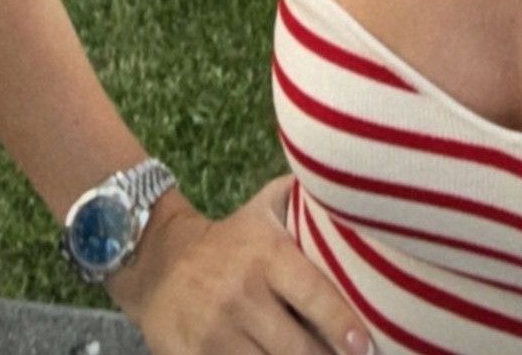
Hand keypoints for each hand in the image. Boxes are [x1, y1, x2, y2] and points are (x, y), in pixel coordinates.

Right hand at [110, 177, 373, 353]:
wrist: (157, 261)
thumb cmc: (228, 239)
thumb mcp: (261, 210)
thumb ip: (300, 200)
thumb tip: (348, 183)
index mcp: (267, 256)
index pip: (313, 293)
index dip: (341, 322)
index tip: (365, 345)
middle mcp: (243, 294)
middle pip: (296, 345)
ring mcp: (217, 332)